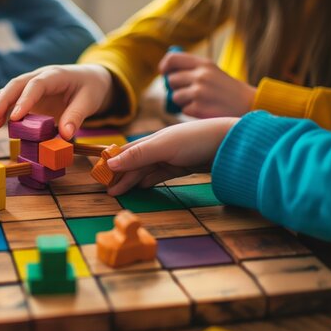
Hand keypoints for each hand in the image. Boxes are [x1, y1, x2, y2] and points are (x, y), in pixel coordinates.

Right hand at [0, 64, 114, 139]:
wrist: (89, 79)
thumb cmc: (90, 88)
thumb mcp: (89, 101)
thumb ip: (77, 116)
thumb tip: (65, 135)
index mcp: (55, 75)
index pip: (36, 85)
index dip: (25, 100)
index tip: (16, 118)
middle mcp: (39, 76)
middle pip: (16, 84)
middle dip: (2, 100)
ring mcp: (31, 85)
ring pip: (10, 90)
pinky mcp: (28, 95)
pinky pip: (12, 99)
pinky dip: (4, 110)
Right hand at [106, 117, 238, 195]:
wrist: (231, 143)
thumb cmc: (197, 140)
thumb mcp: (164, 147)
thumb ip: (138, 155)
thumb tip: (109, 164)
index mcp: (153, 139)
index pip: (126, 152)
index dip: (112, 162)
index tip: (99, 174)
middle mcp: (160, 147)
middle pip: (134, 163)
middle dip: (120, 175)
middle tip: (106, 190)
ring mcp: (172, 157)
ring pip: (146, 171)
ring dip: (132, 180)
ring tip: (119, 192)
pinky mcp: (183, 167)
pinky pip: (160, 175)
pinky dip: (149, 181)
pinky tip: (142, 187)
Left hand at [160, 52, 255, 117]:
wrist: (248, 105)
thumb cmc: (226, 89)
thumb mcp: (212, 71)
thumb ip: (192, 69)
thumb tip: (165, 72)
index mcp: (204, 63)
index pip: (173, 59)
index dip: (165, 66)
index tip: (163, 72)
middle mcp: (200, 75)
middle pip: (171, 80)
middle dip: (176, 87)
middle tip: (189, 92)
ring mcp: (199, 92)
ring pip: (175, 97)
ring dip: (183, 101)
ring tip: (200, 100)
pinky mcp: (198, 108)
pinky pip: (183, 110)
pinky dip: (191, 111)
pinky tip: (205, 109)